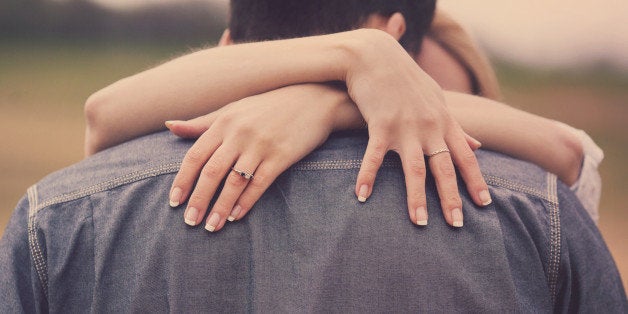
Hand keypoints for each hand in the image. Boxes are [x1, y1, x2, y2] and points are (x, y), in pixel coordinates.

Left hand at [167, 84, 345, 231]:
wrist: (313, 99)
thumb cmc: (269, 106)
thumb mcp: (234, 109)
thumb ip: (202, 122)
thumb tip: (169, 125)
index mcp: (224, 122)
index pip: (195, 156)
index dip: (183, 181)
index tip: (174, 202)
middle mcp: (239, 133)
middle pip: (211, 172)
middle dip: (198, 200)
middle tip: (190, 222)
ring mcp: (261, 145)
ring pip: (234, 182)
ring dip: (220, 207)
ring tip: (212, 227)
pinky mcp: (281, 156)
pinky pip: (259, 183)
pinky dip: (246, 202)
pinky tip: (236, 216)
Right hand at [345, 30, 491, 226]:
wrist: (375, 55)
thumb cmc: (406, 79)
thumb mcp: (437, 100)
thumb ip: (457, 126)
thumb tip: (479, 145)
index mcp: (443, 122)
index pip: (465, 157)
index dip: (475, 181)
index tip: (485, 204)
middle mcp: (428, 127)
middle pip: (444, 168)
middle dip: (451, 198)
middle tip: (457, 225)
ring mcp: (404, 127)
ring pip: (414, 169)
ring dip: (416, 198)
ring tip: (419, 223)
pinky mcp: (379, 125)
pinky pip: (375, 157)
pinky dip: (367, 176)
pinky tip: (361, 196)